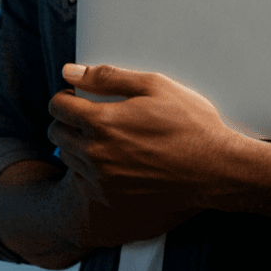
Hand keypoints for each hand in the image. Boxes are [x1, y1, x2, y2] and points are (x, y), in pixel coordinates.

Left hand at [48, 63, 245, 214]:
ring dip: (76, 144)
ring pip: (67, 158)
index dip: (65, 97)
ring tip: (104, 136)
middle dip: (66, 119)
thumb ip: (107, 77)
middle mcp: (95, 153)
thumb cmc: (189, 123)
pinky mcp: (110, 199)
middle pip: (56, 133)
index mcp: (103, 121)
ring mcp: (101, 180)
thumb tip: (70, 71)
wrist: (214, 169)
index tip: (76, 96)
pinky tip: (111, 161)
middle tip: (89, 114)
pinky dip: (88, 169)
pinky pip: (81, 182)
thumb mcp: (154, 86)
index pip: (59, 107)